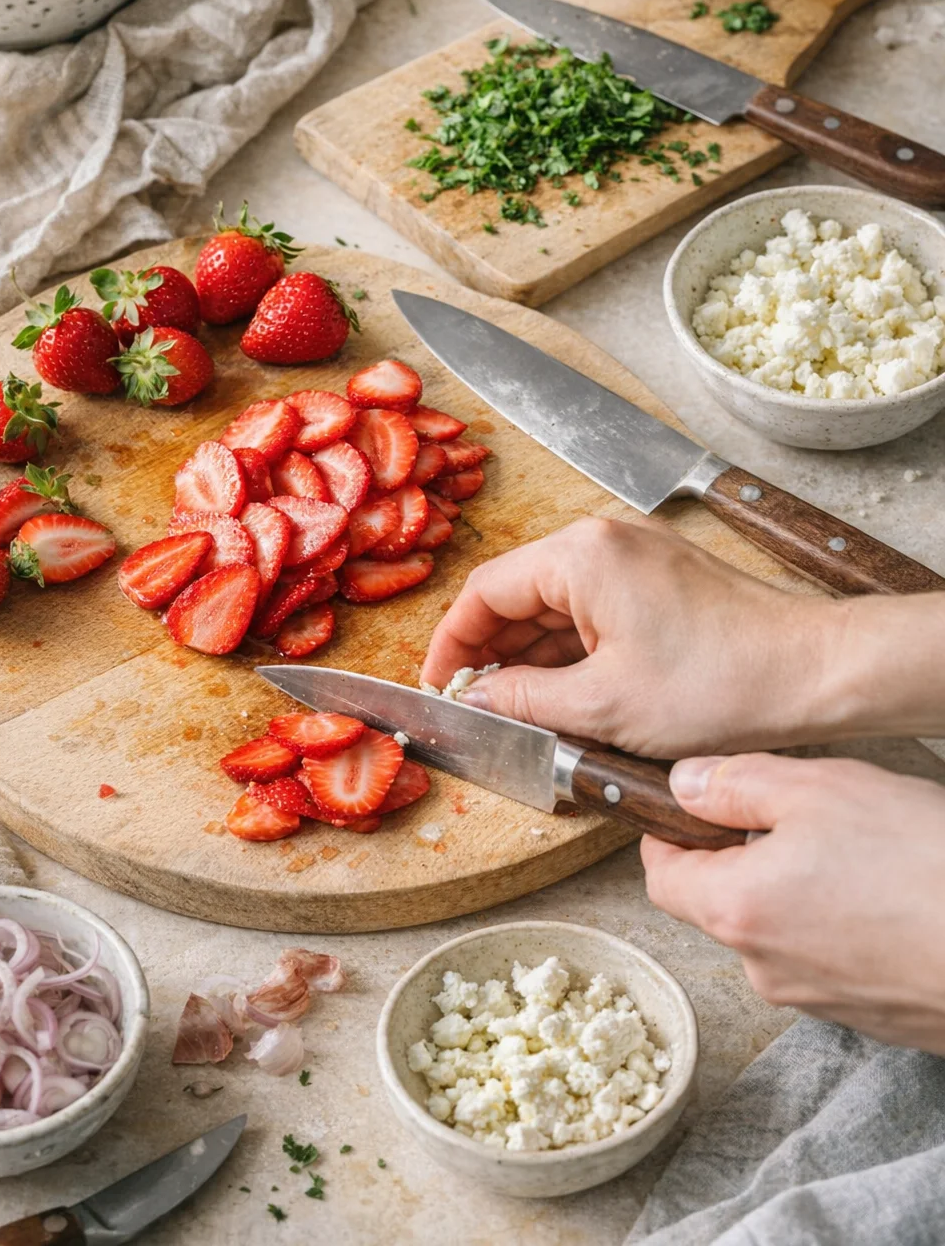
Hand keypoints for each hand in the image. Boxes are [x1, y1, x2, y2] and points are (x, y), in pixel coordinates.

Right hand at [422, 515, 840, 758]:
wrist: (815, 671)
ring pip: (557, 608)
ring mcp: (636, 560)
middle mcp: (604, 543)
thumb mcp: (603, 706)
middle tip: (479, 709)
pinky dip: (574, 654)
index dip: (453, 645)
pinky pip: (595, 613)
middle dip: (493, 656)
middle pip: (519, 596)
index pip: (485, 591)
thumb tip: (479, 700)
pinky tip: (566, 698)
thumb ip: (524, 701)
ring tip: (520, 715)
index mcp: (580, 556)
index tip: (442, 689)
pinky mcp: (662, 583)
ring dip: (534, 660)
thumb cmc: (721, 682)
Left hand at [643, 753, 944, 1052]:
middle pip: (720, 903)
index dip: (669, 833)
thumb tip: (684, 783)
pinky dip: (842, 922)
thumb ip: (735, 783)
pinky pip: (830, 957)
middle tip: (801, 814)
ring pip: (778, 929)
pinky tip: (889, 891)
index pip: (661, 876)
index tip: (692, 804)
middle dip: (744, 855)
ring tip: (860, 850)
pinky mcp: (868, 1014)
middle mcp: (763, 967)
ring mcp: (817, 999)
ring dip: (799, 887)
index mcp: (735, 909)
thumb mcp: (817, 789)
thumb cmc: (920, 866)